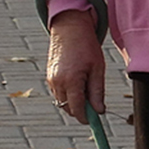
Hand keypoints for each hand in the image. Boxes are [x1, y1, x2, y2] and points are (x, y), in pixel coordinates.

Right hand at [46, 8, 106, 123]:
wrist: (69, 29)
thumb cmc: (86, 46)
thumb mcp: (98, 69)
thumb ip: (97, 92)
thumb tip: (100, 111)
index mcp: (71, 81)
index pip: (77, 109)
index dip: (87, 118)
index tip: (96, 120)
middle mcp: (58, 82)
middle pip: (68, 109)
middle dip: (81, 110)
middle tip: (95, 103)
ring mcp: (51, 80)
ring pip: (62, 102)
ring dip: (74, 103)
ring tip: (87, 88)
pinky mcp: (49, 77)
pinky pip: (58, 94)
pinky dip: (68, 95)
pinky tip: (78, 83)